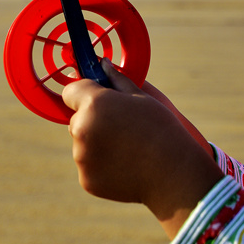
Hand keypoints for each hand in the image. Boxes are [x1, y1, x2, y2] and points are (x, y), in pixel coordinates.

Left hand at [61, 60, 222, 236]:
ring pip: (82, 144)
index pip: (71, 91)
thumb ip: (117, 80)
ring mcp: (81, 157)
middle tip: (122, 127)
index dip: (84, 93)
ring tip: (127, 148)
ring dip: (97, 143)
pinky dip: (101, 165)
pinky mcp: (86, 179)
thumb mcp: (142, 98)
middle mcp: (81, 129)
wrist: (172, 174)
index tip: (99, 98)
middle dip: (93, 120)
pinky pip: (88, 166)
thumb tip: (102, 64)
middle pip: (77, 119)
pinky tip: (125, 165)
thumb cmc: (161, 129)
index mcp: (94, 104)